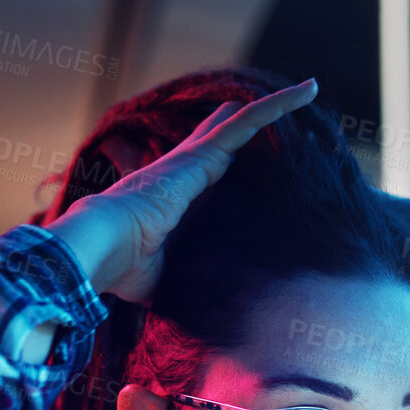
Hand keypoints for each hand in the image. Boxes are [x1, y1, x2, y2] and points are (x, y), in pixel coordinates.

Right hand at [46, 77, 319, 304]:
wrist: (102, 248)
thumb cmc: (123, 269)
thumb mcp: (163, 278)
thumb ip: (182, 284)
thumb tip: (201, 318)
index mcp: (171, 200)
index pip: (202, 176)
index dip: (219, 164)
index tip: (237, 162)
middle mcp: (181, 172)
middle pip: (218, 139)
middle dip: (239, 125)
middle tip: (271, 111)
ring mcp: (191, 160)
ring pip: (240, 125)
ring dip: (274, 109)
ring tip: (306, 91)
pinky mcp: (203, 155)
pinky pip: (246, 123)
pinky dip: (277, 107)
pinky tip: (307, 92)